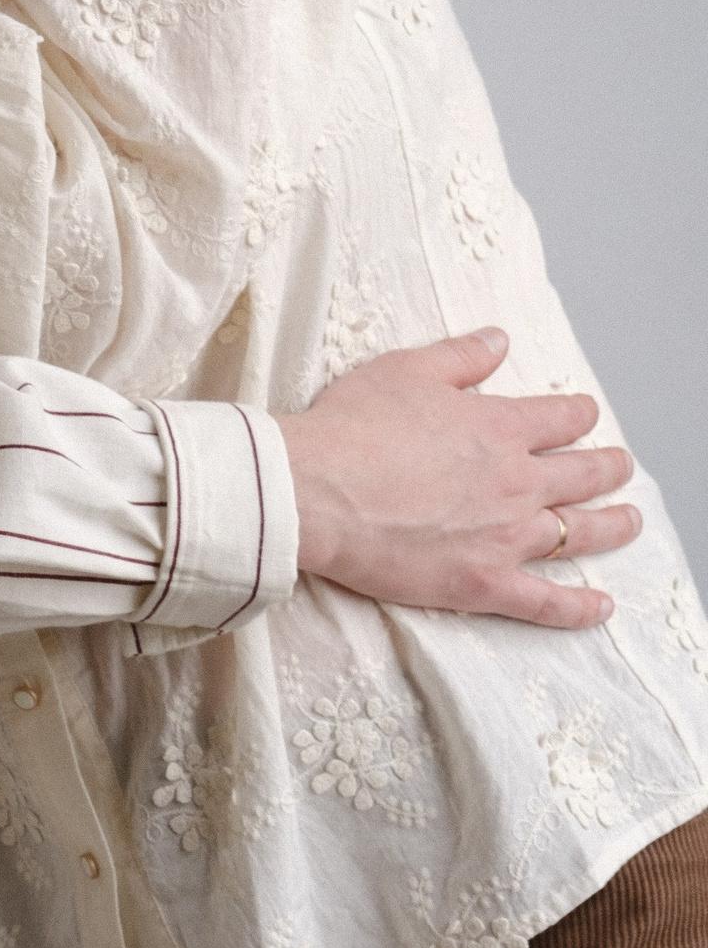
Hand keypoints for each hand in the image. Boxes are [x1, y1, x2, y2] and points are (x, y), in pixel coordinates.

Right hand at [277, 327, 638, 629]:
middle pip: (582, 475)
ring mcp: (505, 536)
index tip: (586, 413)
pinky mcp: (484, 583)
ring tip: (631, 521)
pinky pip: (546, 602)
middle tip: (621, 465)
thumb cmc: (352, 426)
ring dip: (612, 526)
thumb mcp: (405, 370)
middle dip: (608, 467)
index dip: (578, 413)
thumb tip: (498, 340)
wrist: (316, 488)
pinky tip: (602, 607)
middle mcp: (515, 482)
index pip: (560, 418)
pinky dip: (579, 608)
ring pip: (578, 534)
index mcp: (498, 428)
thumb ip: (460, 357)